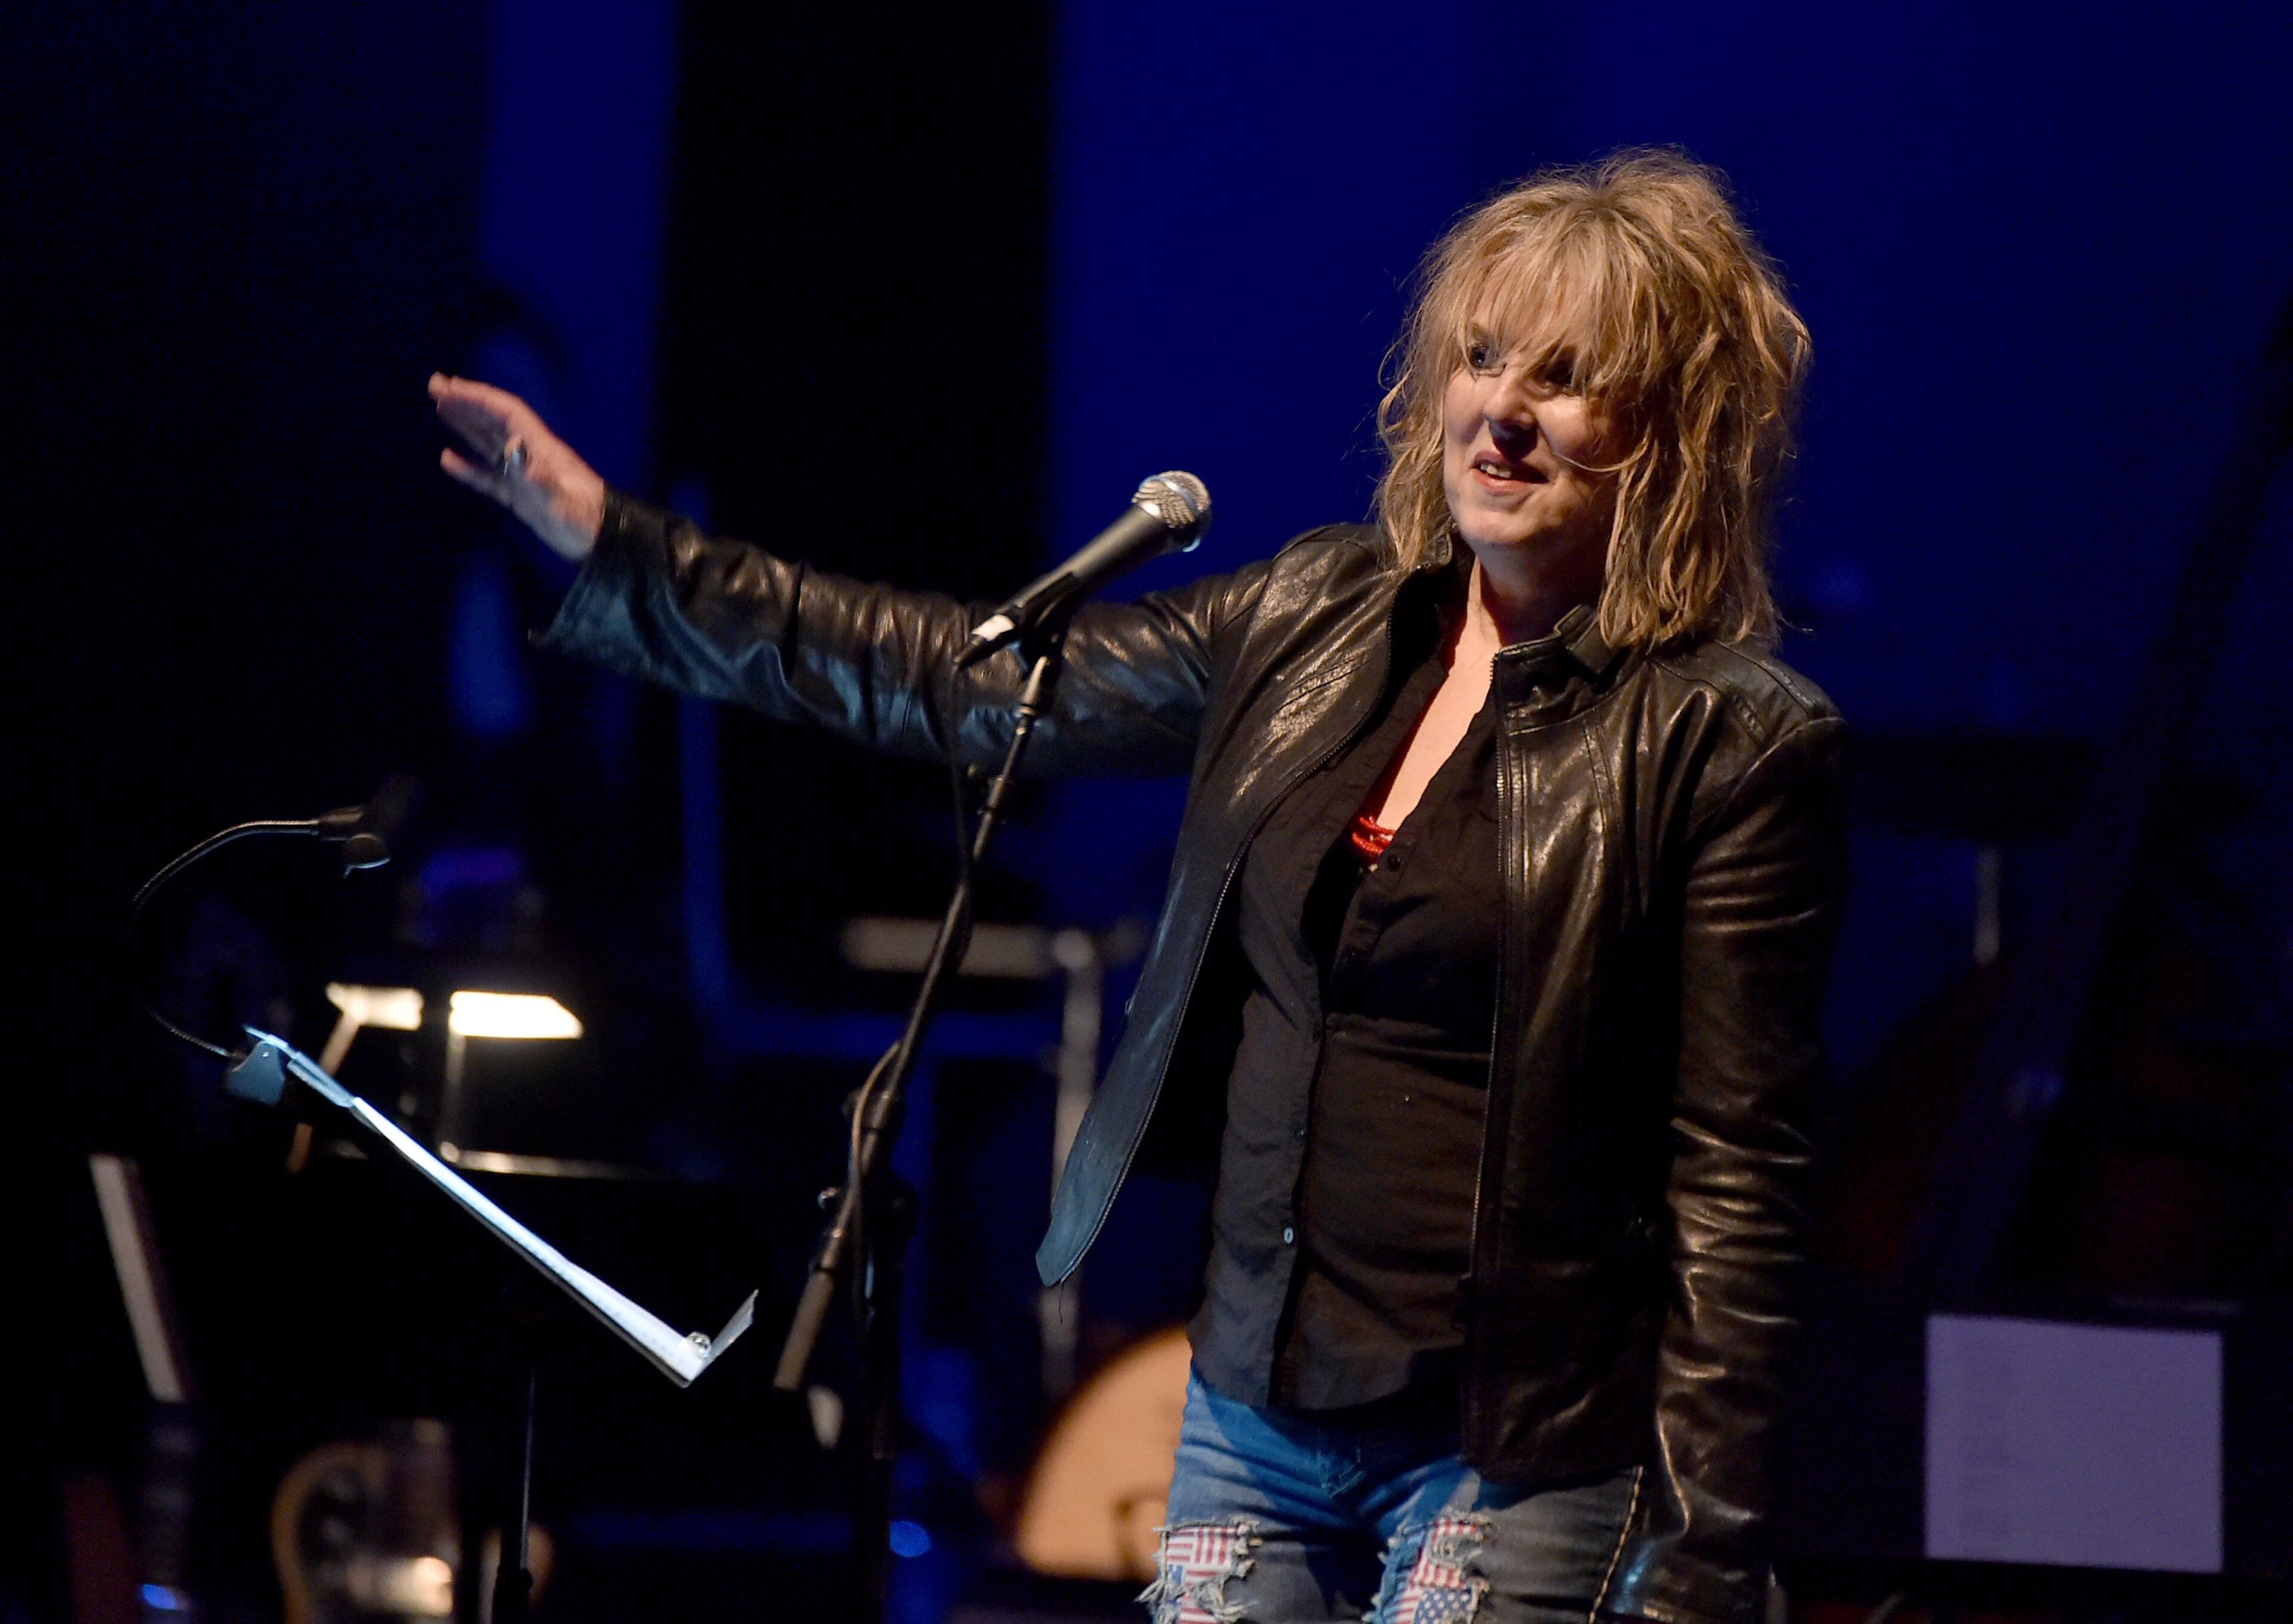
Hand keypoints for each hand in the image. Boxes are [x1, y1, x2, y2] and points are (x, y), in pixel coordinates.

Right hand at [429, 373, 606, 561]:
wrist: (601, 543)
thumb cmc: (585, 521)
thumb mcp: (561, 500)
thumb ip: (536, 475)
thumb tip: (511, 446)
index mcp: (540, 448)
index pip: (505, 413)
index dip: (478, 397)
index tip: (451, 386)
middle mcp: (531, 455)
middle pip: (494, 421)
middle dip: (466, 402)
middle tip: (436, 385)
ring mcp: (525, 476)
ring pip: (489, 443)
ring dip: (465, 425)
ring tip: (440, 408)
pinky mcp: (521, 497)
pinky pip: (489, 477)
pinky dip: (468, 467)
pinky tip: (448, 459)